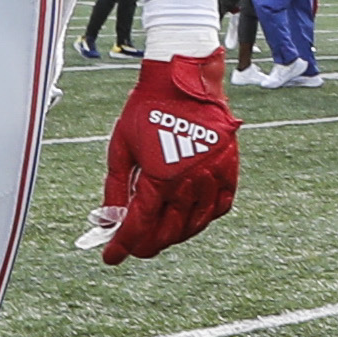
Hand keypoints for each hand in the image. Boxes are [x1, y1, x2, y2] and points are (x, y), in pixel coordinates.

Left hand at [88, 52, 240, 261]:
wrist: (182, 78)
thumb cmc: (146, 109)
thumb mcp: (120, 147)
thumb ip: (116, 187)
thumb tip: (108, 220)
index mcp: (159, 176)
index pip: (139, 225)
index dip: (123, 245)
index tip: (112, 257)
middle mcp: (189, 181)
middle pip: (168, 230)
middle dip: (149, 244)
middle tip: (136, 248)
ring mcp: (212, 175)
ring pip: (195, 223)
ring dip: (176, 236)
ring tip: (161, 237)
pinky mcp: (229, 167)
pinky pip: (220, 206)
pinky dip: (205, 218)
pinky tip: (191, 220)